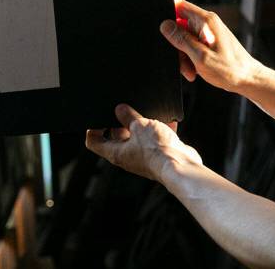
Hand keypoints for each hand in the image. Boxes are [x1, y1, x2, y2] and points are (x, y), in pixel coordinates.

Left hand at [85, 104, 201, 181]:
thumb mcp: (138, 126)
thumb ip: (127, 116)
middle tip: (125, 111)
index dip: (93, 129)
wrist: (181, 165)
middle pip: (117, 138)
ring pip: (138, 137)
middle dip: (121, 122)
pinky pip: (156, 139)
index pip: (94, 142)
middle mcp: (128, 157)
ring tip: (147, 114)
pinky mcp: (159, 154)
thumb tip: (119, 109)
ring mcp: (144, 157)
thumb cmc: (157, 151)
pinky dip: (160, 129)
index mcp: (116, 153)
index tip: (97, 118)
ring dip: (142, 125)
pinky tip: (167, 121)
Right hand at [162, 0, 265, 93]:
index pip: (180, 6)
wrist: (248, 80)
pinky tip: (196, 70)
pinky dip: (191, 59)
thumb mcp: (199, 56)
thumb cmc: (229, 69)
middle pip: (179, 27)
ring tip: (192, 70)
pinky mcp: (209, 42)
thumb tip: (165, 25)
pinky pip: (192, 47)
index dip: (169, 17)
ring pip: (184, 39)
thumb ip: (181, 39)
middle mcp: (207, 23)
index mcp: (206, 21)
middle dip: (177, 46)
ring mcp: (209, 33)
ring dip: (184, 56)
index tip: (167, 35)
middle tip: (184, 62)